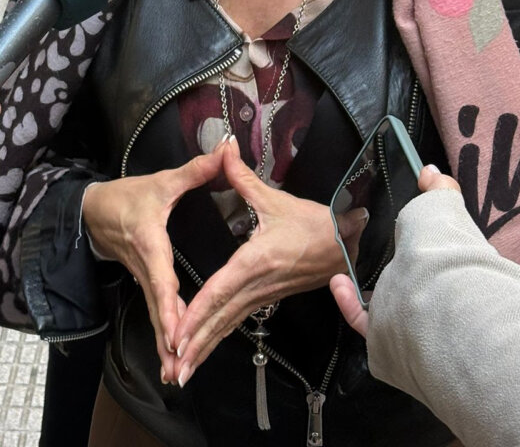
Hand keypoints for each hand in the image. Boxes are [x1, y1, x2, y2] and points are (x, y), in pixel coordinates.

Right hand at [82, 149, 226, 376]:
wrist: (92, 210)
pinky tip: (173, 355)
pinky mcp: (143, 283)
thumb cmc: (128, 196)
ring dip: (164, 343)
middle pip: (157, 307)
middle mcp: (145, 266)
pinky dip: (163, 333)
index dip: (169, 304)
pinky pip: (155, 311)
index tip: (178, 329)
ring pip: (155, 313)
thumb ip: (195, 171)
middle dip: (167, 338)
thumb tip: (225, 151)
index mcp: (150, 242)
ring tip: (175, 372)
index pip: (161, 277)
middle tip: (178, 366)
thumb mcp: (162, 180)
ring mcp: (142, 278)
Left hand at [169, 136, 367, 386]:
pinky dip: (219, 337)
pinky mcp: (268, 299)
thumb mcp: (275, 198)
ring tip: (182, 371)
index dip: (197, 313)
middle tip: (172, 369)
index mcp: (255, 263)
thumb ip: (242, 177)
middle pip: (220, 319)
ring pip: (228, 325)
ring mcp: (264, 296)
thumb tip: (223, 149)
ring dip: (205, 348)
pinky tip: (205, 349)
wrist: (347, 243)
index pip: (219, 291)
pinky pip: (238, 321)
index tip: (177, 333)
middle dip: (195, 344)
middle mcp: (257, 286)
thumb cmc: (313, 222)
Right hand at [330, 164, 459, 338]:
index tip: (383, 223)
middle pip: (398, 275)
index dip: (406, 237)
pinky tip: (338, 283)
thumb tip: (429, 170)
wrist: (436, 295)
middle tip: (354, 244)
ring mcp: (404, 310)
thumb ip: (437, 188)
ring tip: (340, 266)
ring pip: (378, 300)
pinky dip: (348, 302)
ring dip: (355, 284)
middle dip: (378, 262)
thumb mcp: (441, 205)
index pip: (420, 249)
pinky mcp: (385, 329)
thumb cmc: (439, 246)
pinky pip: (362, 318)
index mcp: (436, 259)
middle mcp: (422, 285)